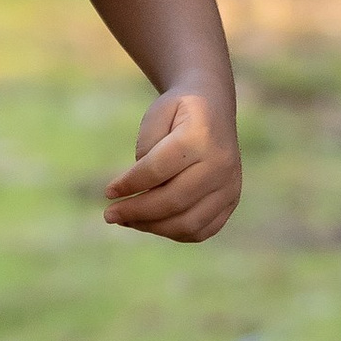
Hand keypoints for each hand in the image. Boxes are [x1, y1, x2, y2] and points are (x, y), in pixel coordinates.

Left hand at [105, 86, 241, 240]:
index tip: (108, 192)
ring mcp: (230, 186)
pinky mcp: (231, 201)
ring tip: (127, 220)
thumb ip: (146, 149)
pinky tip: (151, 223)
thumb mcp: (156, 115)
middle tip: (110, 214)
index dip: (129, 185)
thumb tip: (140, 189)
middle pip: (173, 201)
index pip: (157, 170)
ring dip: (152, 226)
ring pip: (188, 223)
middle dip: (136, 211)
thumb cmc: (177, 111)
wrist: (214, 108)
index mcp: (200, 137)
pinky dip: (173, 232)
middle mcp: (220, 165)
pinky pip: (201, 230)